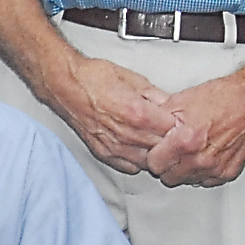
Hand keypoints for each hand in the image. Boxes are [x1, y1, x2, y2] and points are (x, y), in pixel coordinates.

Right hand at [36, 53, 177, 174]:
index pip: (173, 129)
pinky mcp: (103, 152)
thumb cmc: (92, 78)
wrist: (64, 85)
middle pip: (162, 147)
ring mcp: (114, 146)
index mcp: (136, 112)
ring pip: (148, 161)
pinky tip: (138, 148)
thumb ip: (155, 95)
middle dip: (169, 139)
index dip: (179, 124)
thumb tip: (170, 104)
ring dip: (154, 152)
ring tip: (154, 139)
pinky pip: (129, 166)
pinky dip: (137, 160)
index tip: (180, 120)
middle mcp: (125, 133)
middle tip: (170, 130)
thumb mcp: (131, 78)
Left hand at [145, 62, 244, 188]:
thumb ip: (158, 121)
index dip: (153, 154)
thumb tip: (144, 131)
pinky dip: (201, 171)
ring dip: (183, 169)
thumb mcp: (180, 101)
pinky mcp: (228, 172)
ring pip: (186, 181)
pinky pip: (205, 181)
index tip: (157, 148)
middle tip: (171, 150)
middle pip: (168, 177)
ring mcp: (216, 168)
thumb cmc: (221, 97)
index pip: (154, 164)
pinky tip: (203, 154)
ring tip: (188, 150)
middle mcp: (201, 159)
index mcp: (186, 141)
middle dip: (166, 164)